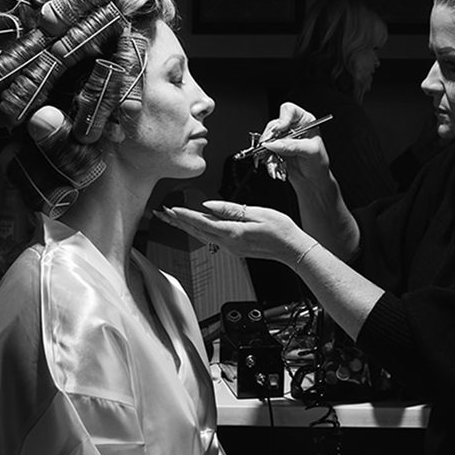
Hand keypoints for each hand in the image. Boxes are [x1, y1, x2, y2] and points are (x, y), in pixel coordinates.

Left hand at [155, 200, 308, 266]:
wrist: (292, 249)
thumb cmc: (281, 230)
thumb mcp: (257, 213)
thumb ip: (232, 209)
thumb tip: (210, 205)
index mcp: (233, 232)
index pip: (202, 222)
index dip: (185, 215)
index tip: (171, 209)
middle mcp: (229, 243)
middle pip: (197, 231)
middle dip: (178, 221)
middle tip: (162, 213)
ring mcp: (231, 247)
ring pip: (202, 236)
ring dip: (185, 226)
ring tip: (172, 218)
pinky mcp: (235, 248)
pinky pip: (211, 238)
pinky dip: (198, 230)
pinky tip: (195, 226)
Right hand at [258, 102, 331, 187]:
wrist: (313, 181)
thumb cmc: (318, 164)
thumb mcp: (310, 152)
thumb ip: (291, 146)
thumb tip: (274, 143)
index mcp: (305, 122)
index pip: (289, 111)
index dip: (282, 118)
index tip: (279, 129)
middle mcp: (292, 128)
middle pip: (274, 124)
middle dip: (270, 137)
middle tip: (268, 146)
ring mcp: (282, 139)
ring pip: (267, 139)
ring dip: (267, 152)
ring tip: (274, 163)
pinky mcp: (275, 150)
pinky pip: (265, 151)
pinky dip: (268, 160)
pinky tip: (274, 167)